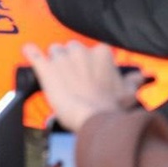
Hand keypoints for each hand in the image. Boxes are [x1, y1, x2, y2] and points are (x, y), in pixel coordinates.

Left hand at [23, 42, 147, 131]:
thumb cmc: (111, 107)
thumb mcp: (128, 93)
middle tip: (74, 78)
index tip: (90, 74)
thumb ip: (131, 81)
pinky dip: (31, 53)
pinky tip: (29, 52)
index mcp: (102, 53)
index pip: (93, 50)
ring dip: (54, 61)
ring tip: (58, 77)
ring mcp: (62, 58)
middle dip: (71, 60)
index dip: (89, 63)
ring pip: (54, 50)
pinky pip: (33, 53)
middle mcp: (81, 51)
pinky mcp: (46, 68)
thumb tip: (138, 77)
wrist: (94, 118)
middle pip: (70, 48)